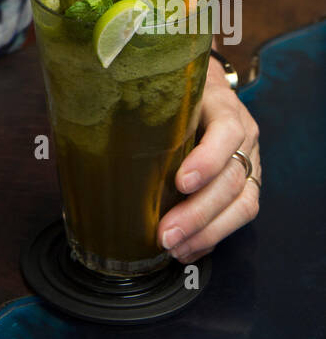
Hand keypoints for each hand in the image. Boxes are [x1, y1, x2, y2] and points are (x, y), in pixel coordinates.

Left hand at [157, 59, 260, 262]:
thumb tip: (87, 128)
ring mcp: (250, 162)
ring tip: (175, 247)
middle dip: (198, 212)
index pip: (226, 132)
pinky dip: (212, 238)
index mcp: (223, 106)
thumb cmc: (178, 94)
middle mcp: (244, 136)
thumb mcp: (166, 91)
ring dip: (207, 232)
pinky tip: (187, 248)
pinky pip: (238, 217)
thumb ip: (141, 107)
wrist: (210, 90)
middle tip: (165, 234)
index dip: (207, 160)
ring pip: (242, 204)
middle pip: (232, 178)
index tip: (180, 182)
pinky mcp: (248, 186)